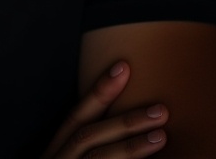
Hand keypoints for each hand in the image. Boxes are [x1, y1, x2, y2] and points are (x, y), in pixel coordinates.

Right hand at [40, 61, 168, 158]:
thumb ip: (94, 145)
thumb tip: (128, 122)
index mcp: (55, 151)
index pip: (76, 115)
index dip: (99, 90)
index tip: (124, 67)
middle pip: (87, 135)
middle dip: (124, 122)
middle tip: (160, 110)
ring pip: (97, 158)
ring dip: (130, 147)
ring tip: (161, 136)